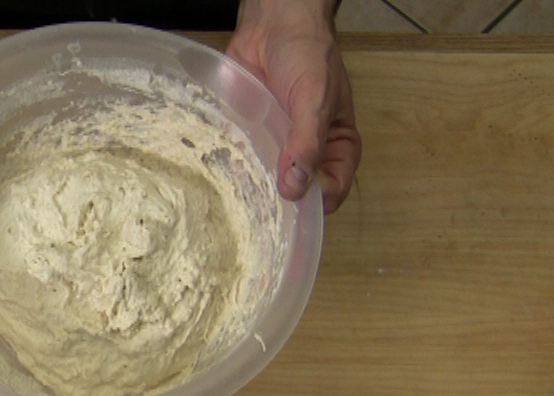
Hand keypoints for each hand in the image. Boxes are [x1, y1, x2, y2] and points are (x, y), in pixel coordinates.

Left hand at [227, 0, 360, 213]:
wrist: (273, 24)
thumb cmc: (307, 56)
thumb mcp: (315, 100)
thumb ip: (307, 143)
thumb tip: (296, 188)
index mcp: (336, 147)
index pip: (331, 191)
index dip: (315, 206)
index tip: (293, 209)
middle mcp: (306, 153)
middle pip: (296, 195)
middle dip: (280, 206)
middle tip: (258, 213)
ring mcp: (275, 148)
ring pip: (266, 183)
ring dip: (252, 192)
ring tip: (234, 201)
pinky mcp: (248, 138)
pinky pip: (240, 162)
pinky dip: (230, 171)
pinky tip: (217, 180)